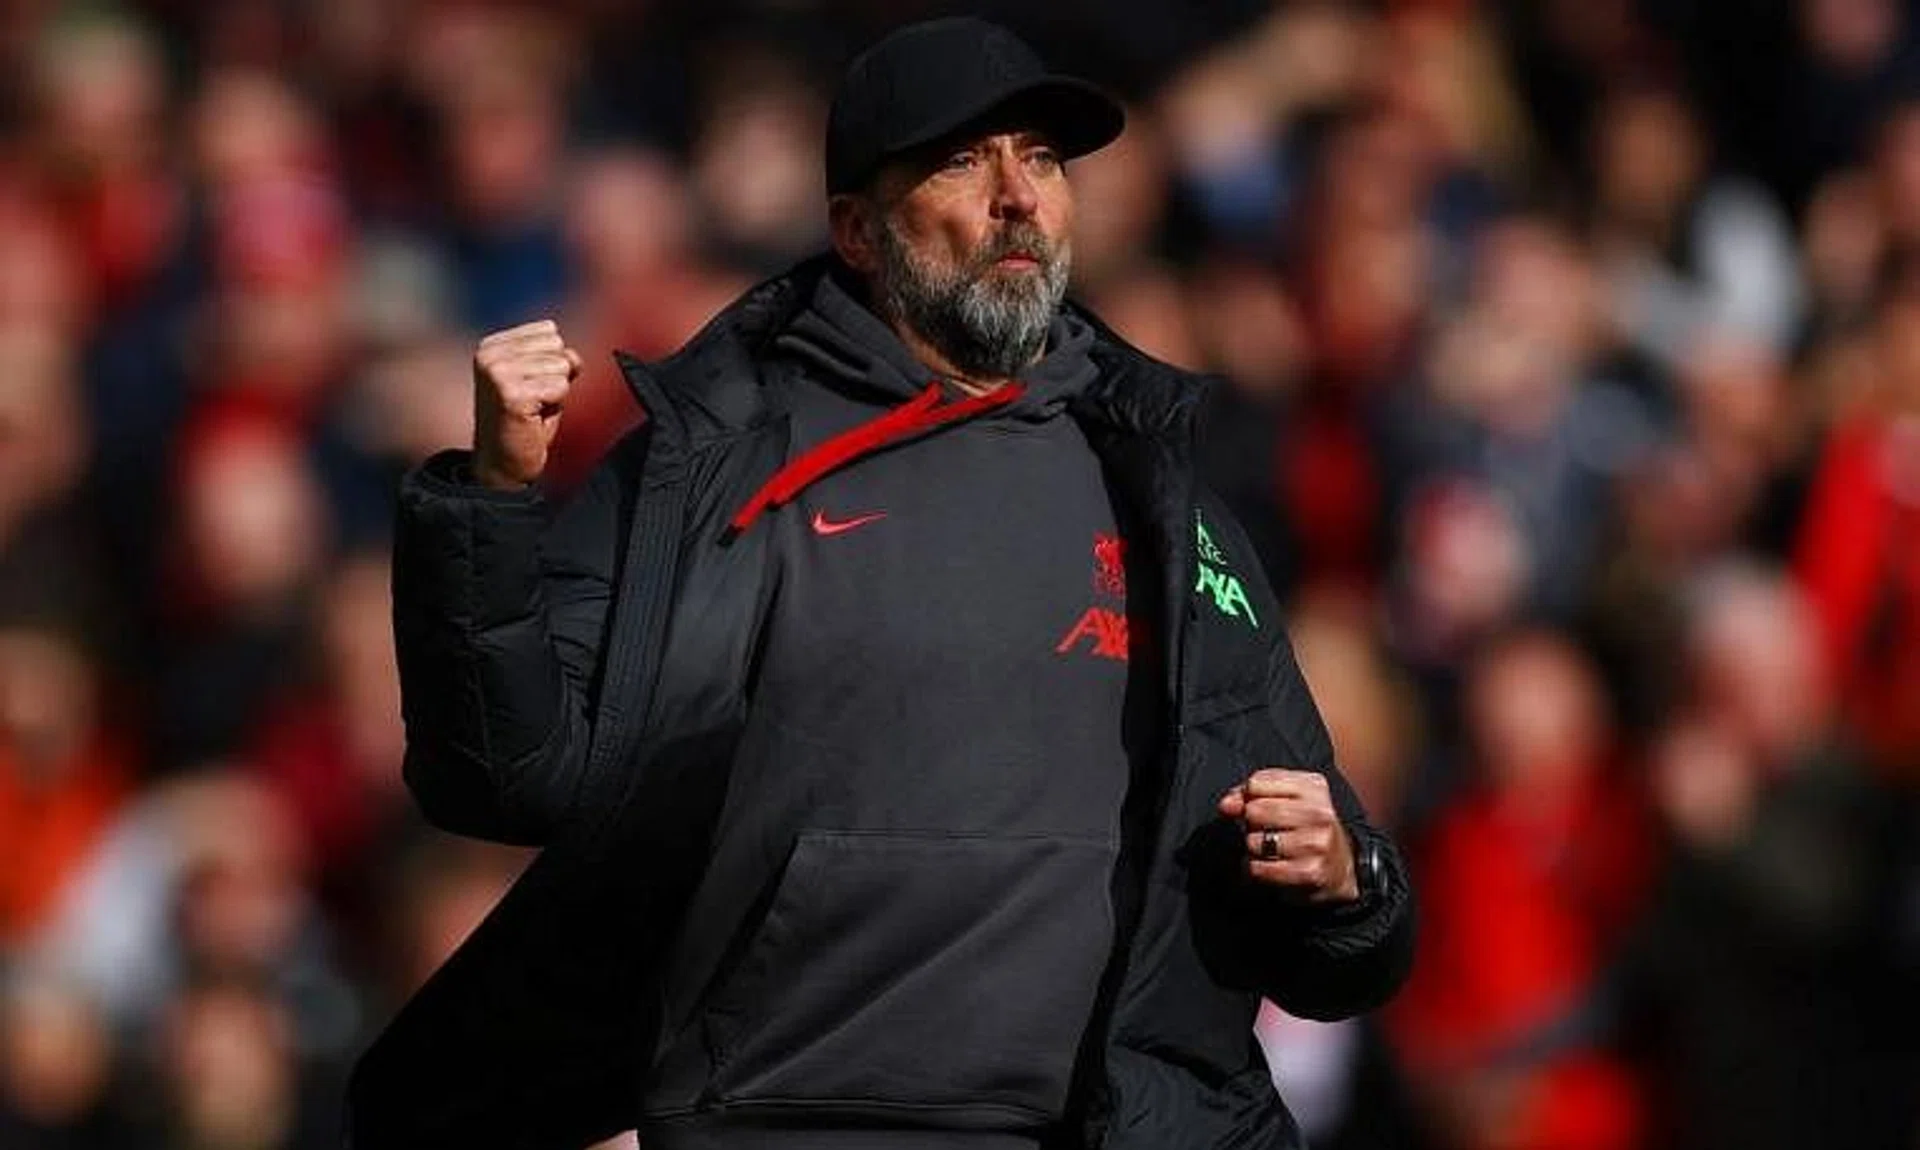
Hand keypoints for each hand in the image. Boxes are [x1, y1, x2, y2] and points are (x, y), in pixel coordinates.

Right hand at [471, 320, 582, 489]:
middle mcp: (490, 354)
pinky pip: (560, 387)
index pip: (549, 331)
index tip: (531, 386)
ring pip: (561, 366)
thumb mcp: (541, 379)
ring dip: (555, 393)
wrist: (503, 464)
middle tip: (533, 400)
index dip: (552, 362)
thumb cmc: (525, 422)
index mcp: (492, 345)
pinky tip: (532, 417)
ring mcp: (498, 372)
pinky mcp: (511, 394)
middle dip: (555, 376)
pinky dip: (555, 405)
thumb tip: (573, 356)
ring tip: (533, 409)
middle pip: (557, 346)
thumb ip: (557, 358)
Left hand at [1217, 768, 1358, 902]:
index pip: (1257, 783)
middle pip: (1254, 811)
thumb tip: (1226, 805)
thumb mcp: (1285, 799)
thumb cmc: (1304, 828)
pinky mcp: (1310, 872)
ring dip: (1254, 848)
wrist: (1341, 868)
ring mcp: (1316, 843)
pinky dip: (1255, 869)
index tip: (1256, 805)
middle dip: (1250, 823)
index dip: (1248, 796)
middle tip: (1265, 830)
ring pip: (1254, 841)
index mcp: (1313, 787)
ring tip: (1270, 849)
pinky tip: (1270, 866)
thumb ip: (1250, 794)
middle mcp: (1319, 813)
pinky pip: (1258, 868)